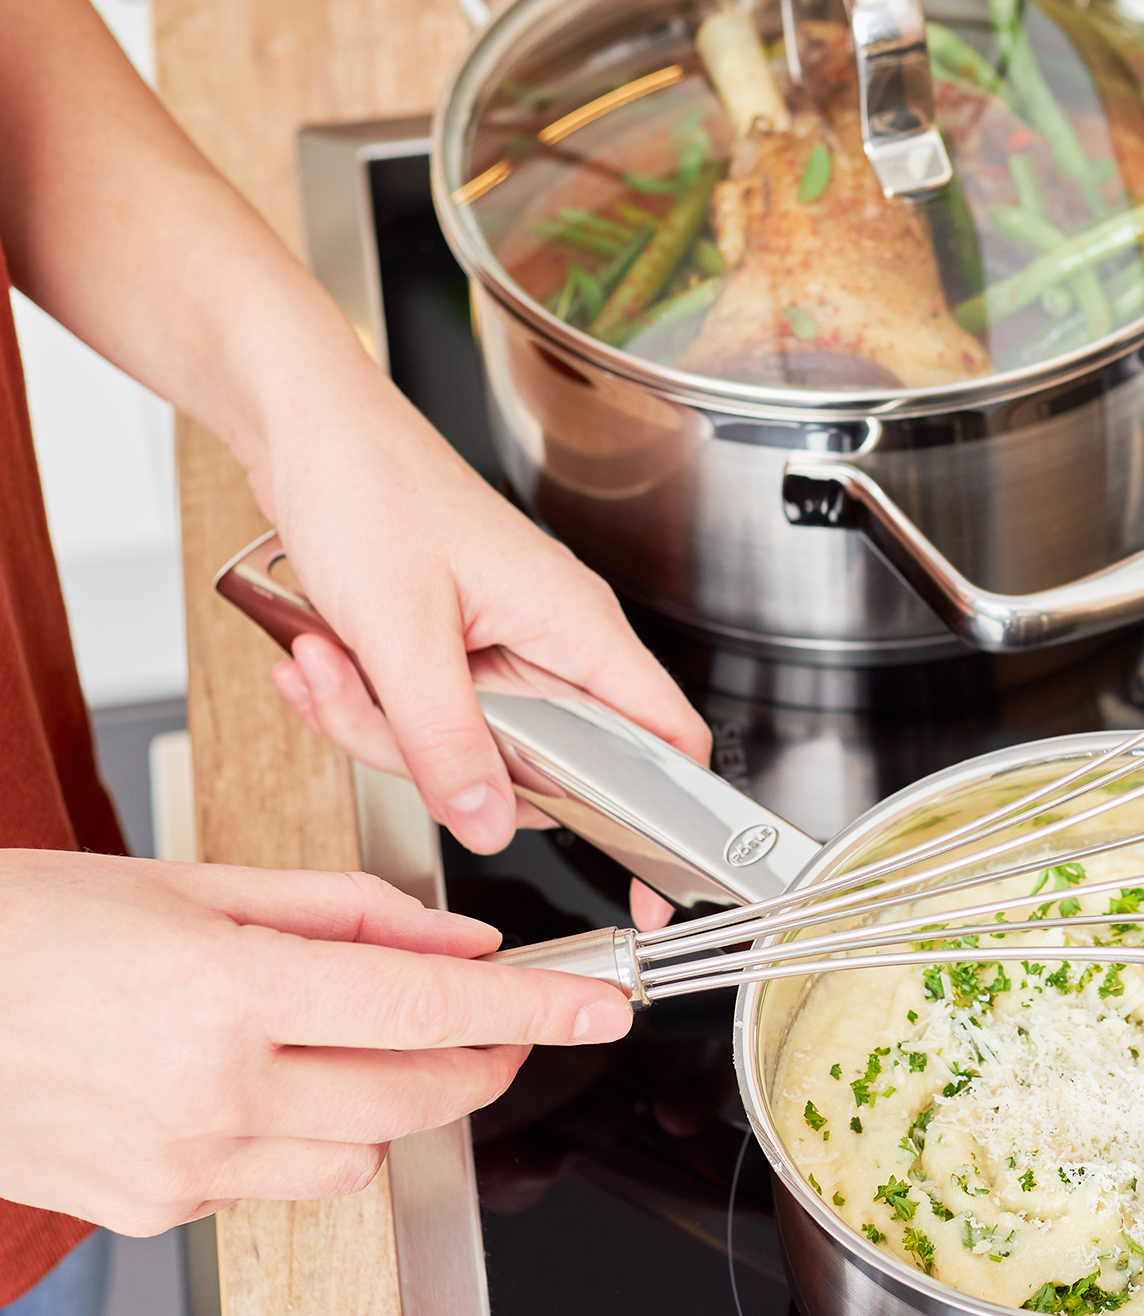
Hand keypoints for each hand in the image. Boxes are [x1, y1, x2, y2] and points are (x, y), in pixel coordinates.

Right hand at [0, 850, 632, 1233]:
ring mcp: (180, 1165)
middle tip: (492, 1018)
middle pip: (417, 1096)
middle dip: (479, 1057)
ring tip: (350, 1039)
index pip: (430, 1005)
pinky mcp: (151, 1210)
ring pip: (360, 1157)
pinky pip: (276, 1184)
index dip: (535, 1008)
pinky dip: (301, 1137)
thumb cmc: (26, 928)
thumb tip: (456, 938)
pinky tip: (256, 1083)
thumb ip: (345, 914)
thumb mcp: (193, 884)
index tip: (603, 1006)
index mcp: (228, 989)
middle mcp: (212, 1091)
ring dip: (391, 1101)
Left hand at [259, 371, 708, 856]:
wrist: (304, 428)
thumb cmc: (367, 485)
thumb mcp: (400, 631)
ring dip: (377, 724)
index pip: (663, 738)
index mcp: (575, 624)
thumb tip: (488, 825)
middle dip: (436, 759)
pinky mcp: (451, 653)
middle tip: (370, 703)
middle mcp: (550, 641)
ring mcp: (499, 651)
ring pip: (462, 751)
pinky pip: (420, 723)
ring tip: (330, 660)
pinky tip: (322, 658)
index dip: (668, 819)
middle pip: (533, 766)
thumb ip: (447, 740)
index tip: (652, 887)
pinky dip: (361, 704)